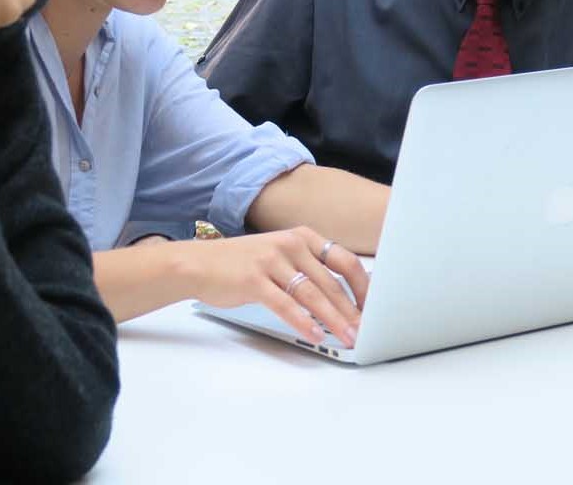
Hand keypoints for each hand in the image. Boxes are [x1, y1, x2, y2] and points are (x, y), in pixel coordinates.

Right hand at [190, 227, 368, 347]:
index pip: (344, 260)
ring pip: (312, 294)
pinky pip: (286, 305)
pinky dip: (303, 322)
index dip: (362, 285)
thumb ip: (307, 269)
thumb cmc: (242, 264)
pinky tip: (316, 335)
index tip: (373, 307)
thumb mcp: (280, 256)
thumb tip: (341, 298)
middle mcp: (290, 244)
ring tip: (347, 337)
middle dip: (352, 310)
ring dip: (334, 319)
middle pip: (331, 281)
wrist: (200, 264)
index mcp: (302, 236)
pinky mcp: (254, 280)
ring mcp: (272, 260)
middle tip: (366, 331)